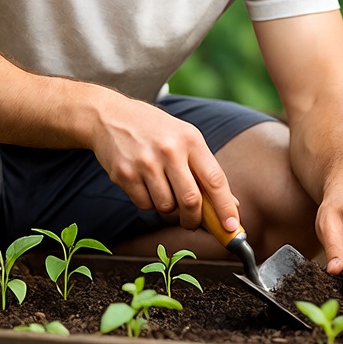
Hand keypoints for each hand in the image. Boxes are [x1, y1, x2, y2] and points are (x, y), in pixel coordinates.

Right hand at [89, 94, 240, 233]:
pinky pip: (144, 205)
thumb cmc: (156, 130)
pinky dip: (149, 203)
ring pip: (166, 207)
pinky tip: (145, 184)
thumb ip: (206, 170)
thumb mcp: (185, 138)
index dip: (225, 207)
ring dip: (169, 209)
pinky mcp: (124, 174)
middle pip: (190, 200)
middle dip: (194, 219)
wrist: (111, 116)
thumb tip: (231, 205)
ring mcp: (145, 162)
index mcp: (191, 139)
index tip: (232, 227)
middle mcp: (169, 150)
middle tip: (193, 222)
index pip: (214, 179)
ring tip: (164, 190)